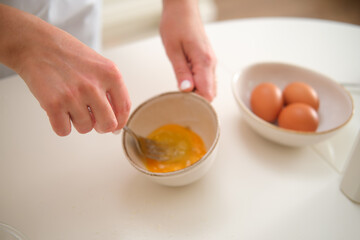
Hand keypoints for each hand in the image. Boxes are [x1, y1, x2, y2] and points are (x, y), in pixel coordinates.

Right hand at [0, 4, 130, 135]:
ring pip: (85, 128)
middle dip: (100, 126)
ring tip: (70, 105)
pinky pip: (64, 130)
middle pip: (108, 124)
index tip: (115, 126)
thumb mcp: (99, 64)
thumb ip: (110, 88)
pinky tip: (59, 110)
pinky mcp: (54, 104)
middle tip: (93, 119)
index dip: (120, 122)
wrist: (36, 44)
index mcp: (110, 74)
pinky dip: (61, 125)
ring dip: (77, 122)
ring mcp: (74, 95)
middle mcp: (94, 85)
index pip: (124, 108)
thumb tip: (116, 119)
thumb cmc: (67, 54)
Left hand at [160, 0, 216, 101]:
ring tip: (181, 89)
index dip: (196, 103)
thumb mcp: (173, 50)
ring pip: (208, 87)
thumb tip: (186, 90)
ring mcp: (210, 62)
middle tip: (179, 98)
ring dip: (196, 92)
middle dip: (196, 100)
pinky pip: (206, 79)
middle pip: (210, 93)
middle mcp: (210, 63)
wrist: (182, 8)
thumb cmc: (176, 24)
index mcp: (204, 61)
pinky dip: (197, 85)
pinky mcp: (206, 60)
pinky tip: (185, 82)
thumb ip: (181, 72)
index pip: (207, 93)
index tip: (183, 103)